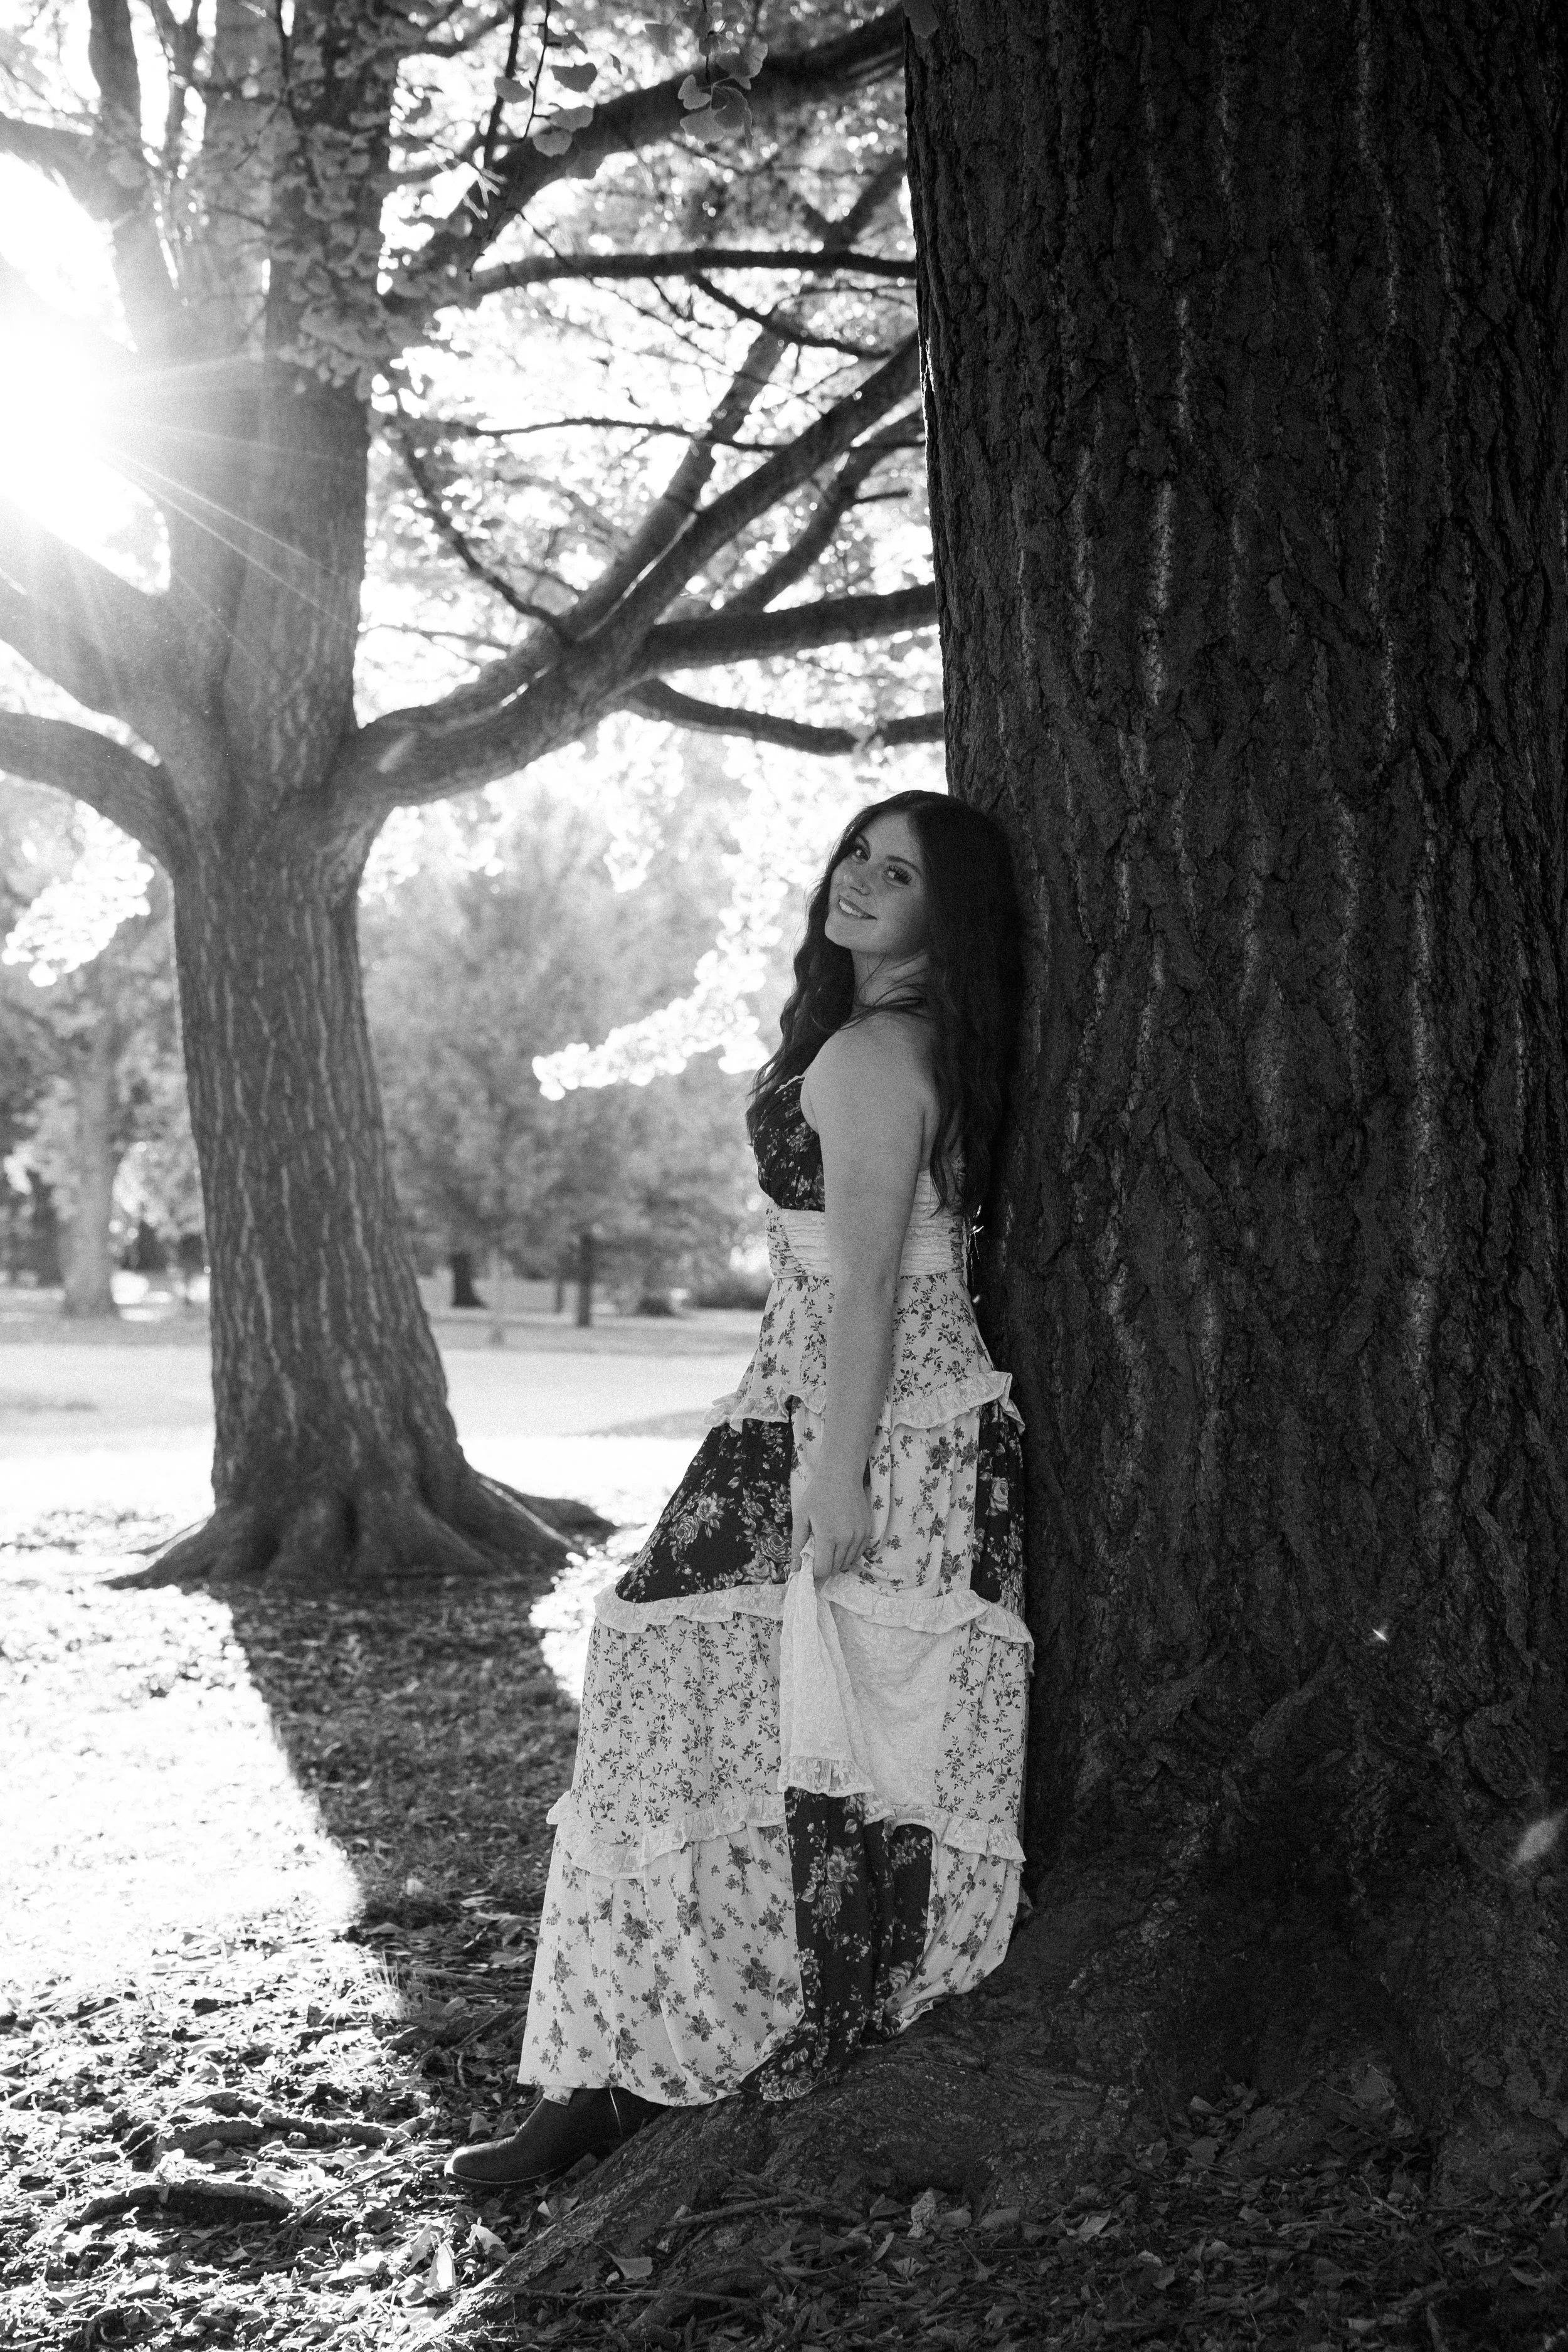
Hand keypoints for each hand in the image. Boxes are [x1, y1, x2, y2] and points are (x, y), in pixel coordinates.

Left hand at [790, 1464, 873, 1582]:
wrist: (841, 1475)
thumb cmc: (817, 1495)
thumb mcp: (801, 1517)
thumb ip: (797, 1545)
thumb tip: (794, 1569)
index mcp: (828, 1536)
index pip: (823, 1570)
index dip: (814, 1573)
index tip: (809, 1567)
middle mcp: (847, 1539)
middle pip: (835, 1569)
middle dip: (824, 1568)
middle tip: (817, 1555)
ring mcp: (860, 1535)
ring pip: (847, 1563)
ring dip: (836, 1561)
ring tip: (828, 1546)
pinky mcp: (867, 1531)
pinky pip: (858, 1553)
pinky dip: (848, 1554)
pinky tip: (840, 1542)